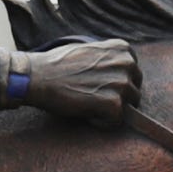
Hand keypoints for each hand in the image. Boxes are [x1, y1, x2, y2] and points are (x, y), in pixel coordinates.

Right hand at [22, 38, 139, 124]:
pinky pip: (117, 121)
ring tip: (88, 105)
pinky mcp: (114, 103)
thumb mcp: (89, 49)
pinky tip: (87, 114)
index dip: (117, 84)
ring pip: (128, 107)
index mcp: (123, 49)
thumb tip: (117, 71)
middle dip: (117, 99)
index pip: (133, 73)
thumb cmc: (58, 65)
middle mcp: (127, 63)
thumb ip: (108, 58)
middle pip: (134, 91)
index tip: (99, 87)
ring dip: (109, 111)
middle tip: (93, 99)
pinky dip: (102, 122)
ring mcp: (121, 83)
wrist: (38, 77)